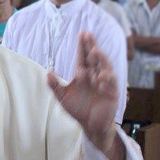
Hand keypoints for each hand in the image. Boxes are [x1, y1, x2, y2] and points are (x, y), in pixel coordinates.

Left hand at [47, 32, 117, 150]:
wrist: (90, 125)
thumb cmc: (77, 109)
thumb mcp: (63, 97)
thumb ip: (55, 86)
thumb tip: (48, 73)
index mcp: (83, 73)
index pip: (83, 57)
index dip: (82, 46)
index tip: (81, 34)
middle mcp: (94, 75)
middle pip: (94, 58)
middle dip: (91, 46)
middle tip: (89, 35)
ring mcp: (104, 83)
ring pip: (104, 67)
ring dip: (101, 59)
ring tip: (95, 51)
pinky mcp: (112, 93)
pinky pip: (111, 84)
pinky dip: (107, 78)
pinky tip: (102, 75)